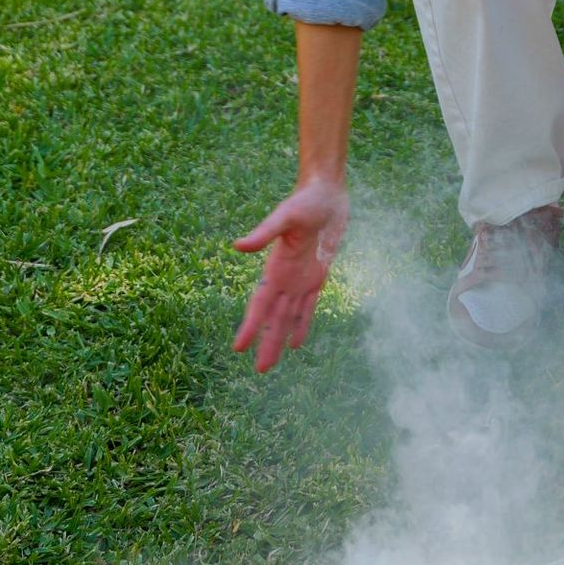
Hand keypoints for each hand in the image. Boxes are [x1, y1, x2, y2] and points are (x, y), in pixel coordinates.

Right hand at [232, 175, 348, 372]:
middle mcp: (285, 278)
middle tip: (260, 371)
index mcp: (275, 268)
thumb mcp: (285, 216)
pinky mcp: (318, 275)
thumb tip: (238, 246)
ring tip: (270, 363)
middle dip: (266, 342)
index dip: (250, 326)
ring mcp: (301, 278)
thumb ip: (264, 232)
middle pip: (274, 317)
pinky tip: (297, 342)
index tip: (237, 348)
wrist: (326, 193)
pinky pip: (309, 306)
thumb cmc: (304, 201)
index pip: (260, 303)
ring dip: (280, 338)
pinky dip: (302, 324)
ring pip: (289, 316)